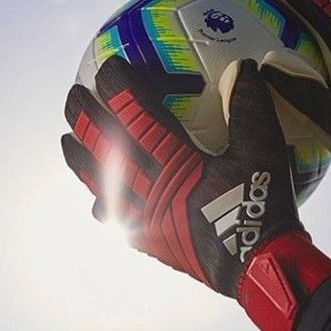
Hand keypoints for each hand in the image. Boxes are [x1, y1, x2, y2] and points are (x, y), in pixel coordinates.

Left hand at [61, 56, 330, 330]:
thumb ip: (251, 106)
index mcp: (176, 163)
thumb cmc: (264, 205)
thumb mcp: (264, 151)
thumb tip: (244, 68)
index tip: (111, 67)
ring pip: (101, 184)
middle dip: (84, 119)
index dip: (120, 89)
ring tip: (66, 142)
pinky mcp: (153, 240)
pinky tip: (98, 199)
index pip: (138, 117)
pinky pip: (116, 219)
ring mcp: (147, 218)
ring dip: (81, 160)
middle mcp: (151, 189)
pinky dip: (103, 203)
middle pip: (106, 149)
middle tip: (72, 96)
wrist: (261, 263)